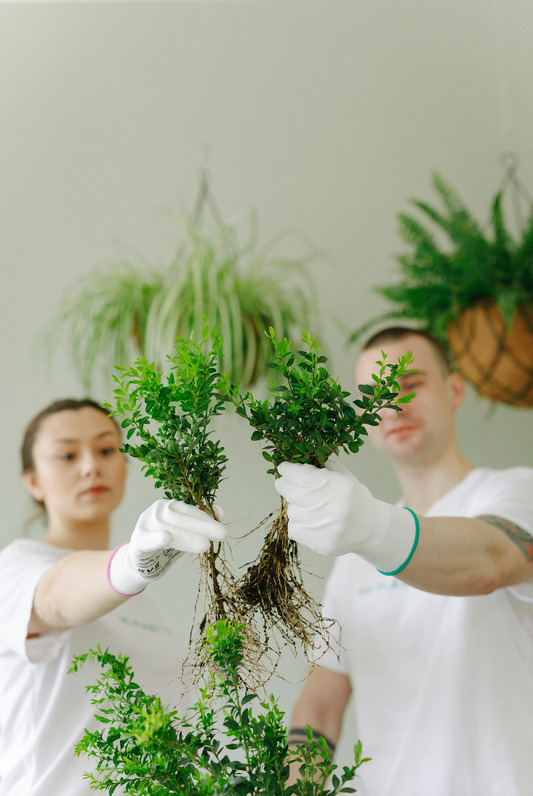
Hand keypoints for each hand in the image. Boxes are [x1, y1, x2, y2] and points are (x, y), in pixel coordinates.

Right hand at [108, 499, 226, 595]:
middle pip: (181, 518)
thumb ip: (200, 524)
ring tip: (205, 545)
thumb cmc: (166, 547)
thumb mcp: (186, 534)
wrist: (142, 564)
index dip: (207, 518)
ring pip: (168, 529)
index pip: (190, 510)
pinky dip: (156, 539)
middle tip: (222, 534)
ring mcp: (144, 525)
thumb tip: (221, 513)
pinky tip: (166, 537)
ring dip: (188, 537)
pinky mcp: (137, 543)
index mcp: (168, 506)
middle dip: (203, 526)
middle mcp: (155, 511)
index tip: (223, 527)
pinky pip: (147, 540)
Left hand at [275, 458, 416, 573]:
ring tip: (308, 506)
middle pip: (292, 493)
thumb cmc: (353, 498)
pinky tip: (310, 521)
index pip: (302, 475)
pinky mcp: (322, 543)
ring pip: (292, 512)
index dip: (288, 470)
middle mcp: (332, 506)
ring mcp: (326, 526)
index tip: (283, 468)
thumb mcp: (344, 476)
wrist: (370, 528)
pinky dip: (298, 523)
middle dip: (284, 485)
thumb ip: (322, 466)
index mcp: (337, 485)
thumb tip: (296, 460)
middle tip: (283, 482)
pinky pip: (294, 529)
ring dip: (295, 506)